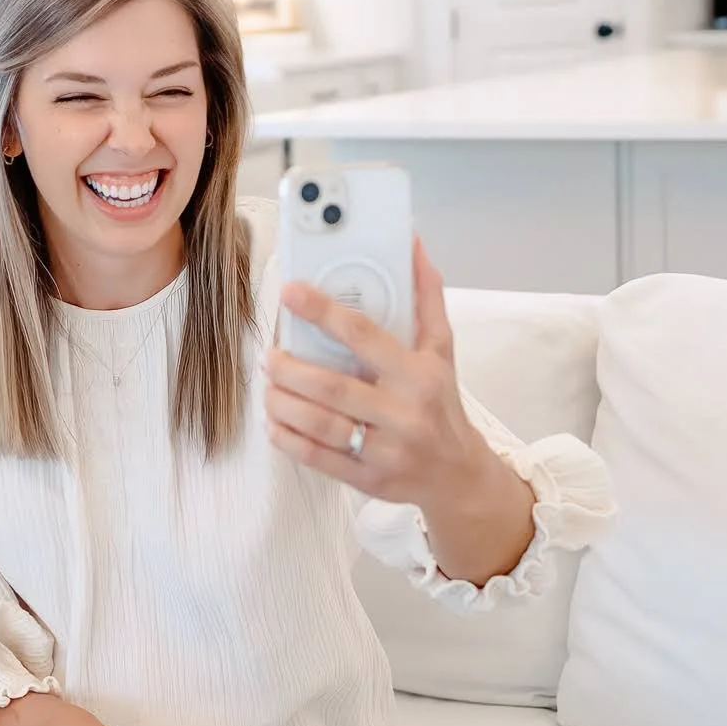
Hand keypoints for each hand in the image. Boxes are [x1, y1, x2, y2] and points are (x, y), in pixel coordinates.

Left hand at [264, 238, 534, 582]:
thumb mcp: (440, 349)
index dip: (322, 311)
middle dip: (290, 368)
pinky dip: (289, 440)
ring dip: (283, 402)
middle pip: (332, 386)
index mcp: (419, 375)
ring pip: (320, 424)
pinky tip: (274, 422)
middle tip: (269, 353)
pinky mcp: (369, 480)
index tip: (290, 292)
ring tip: (267, 385)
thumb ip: (425, 297)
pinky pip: (319, 459)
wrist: (458, 474)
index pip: (363, 336)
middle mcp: (404, 413)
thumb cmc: (442, 403)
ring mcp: (386, 450)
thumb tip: (413, 244)